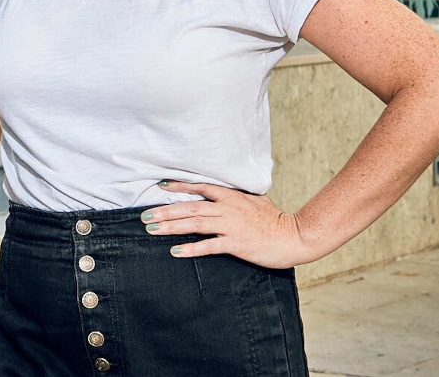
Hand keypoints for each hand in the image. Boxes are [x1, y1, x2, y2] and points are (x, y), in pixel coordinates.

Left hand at [140, 180, 315, 268]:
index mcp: (231, 196)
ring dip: (172, 227)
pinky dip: (191, 249)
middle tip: (144, 216)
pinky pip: (209, 246)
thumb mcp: (254, 200)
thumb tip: (225, 191)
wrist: (294, 236)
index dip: (179, 187)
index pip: (200, 187)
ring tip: (153, 230)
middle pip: (190, 208)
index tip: (160, 187)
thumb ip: (236, 196)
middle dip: (165, 211)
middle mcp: (227, 208)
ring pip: (195, 224)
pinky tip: (176, 251)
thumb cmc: (274, 219)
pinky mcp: (236, 244)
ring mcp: (231, 226)